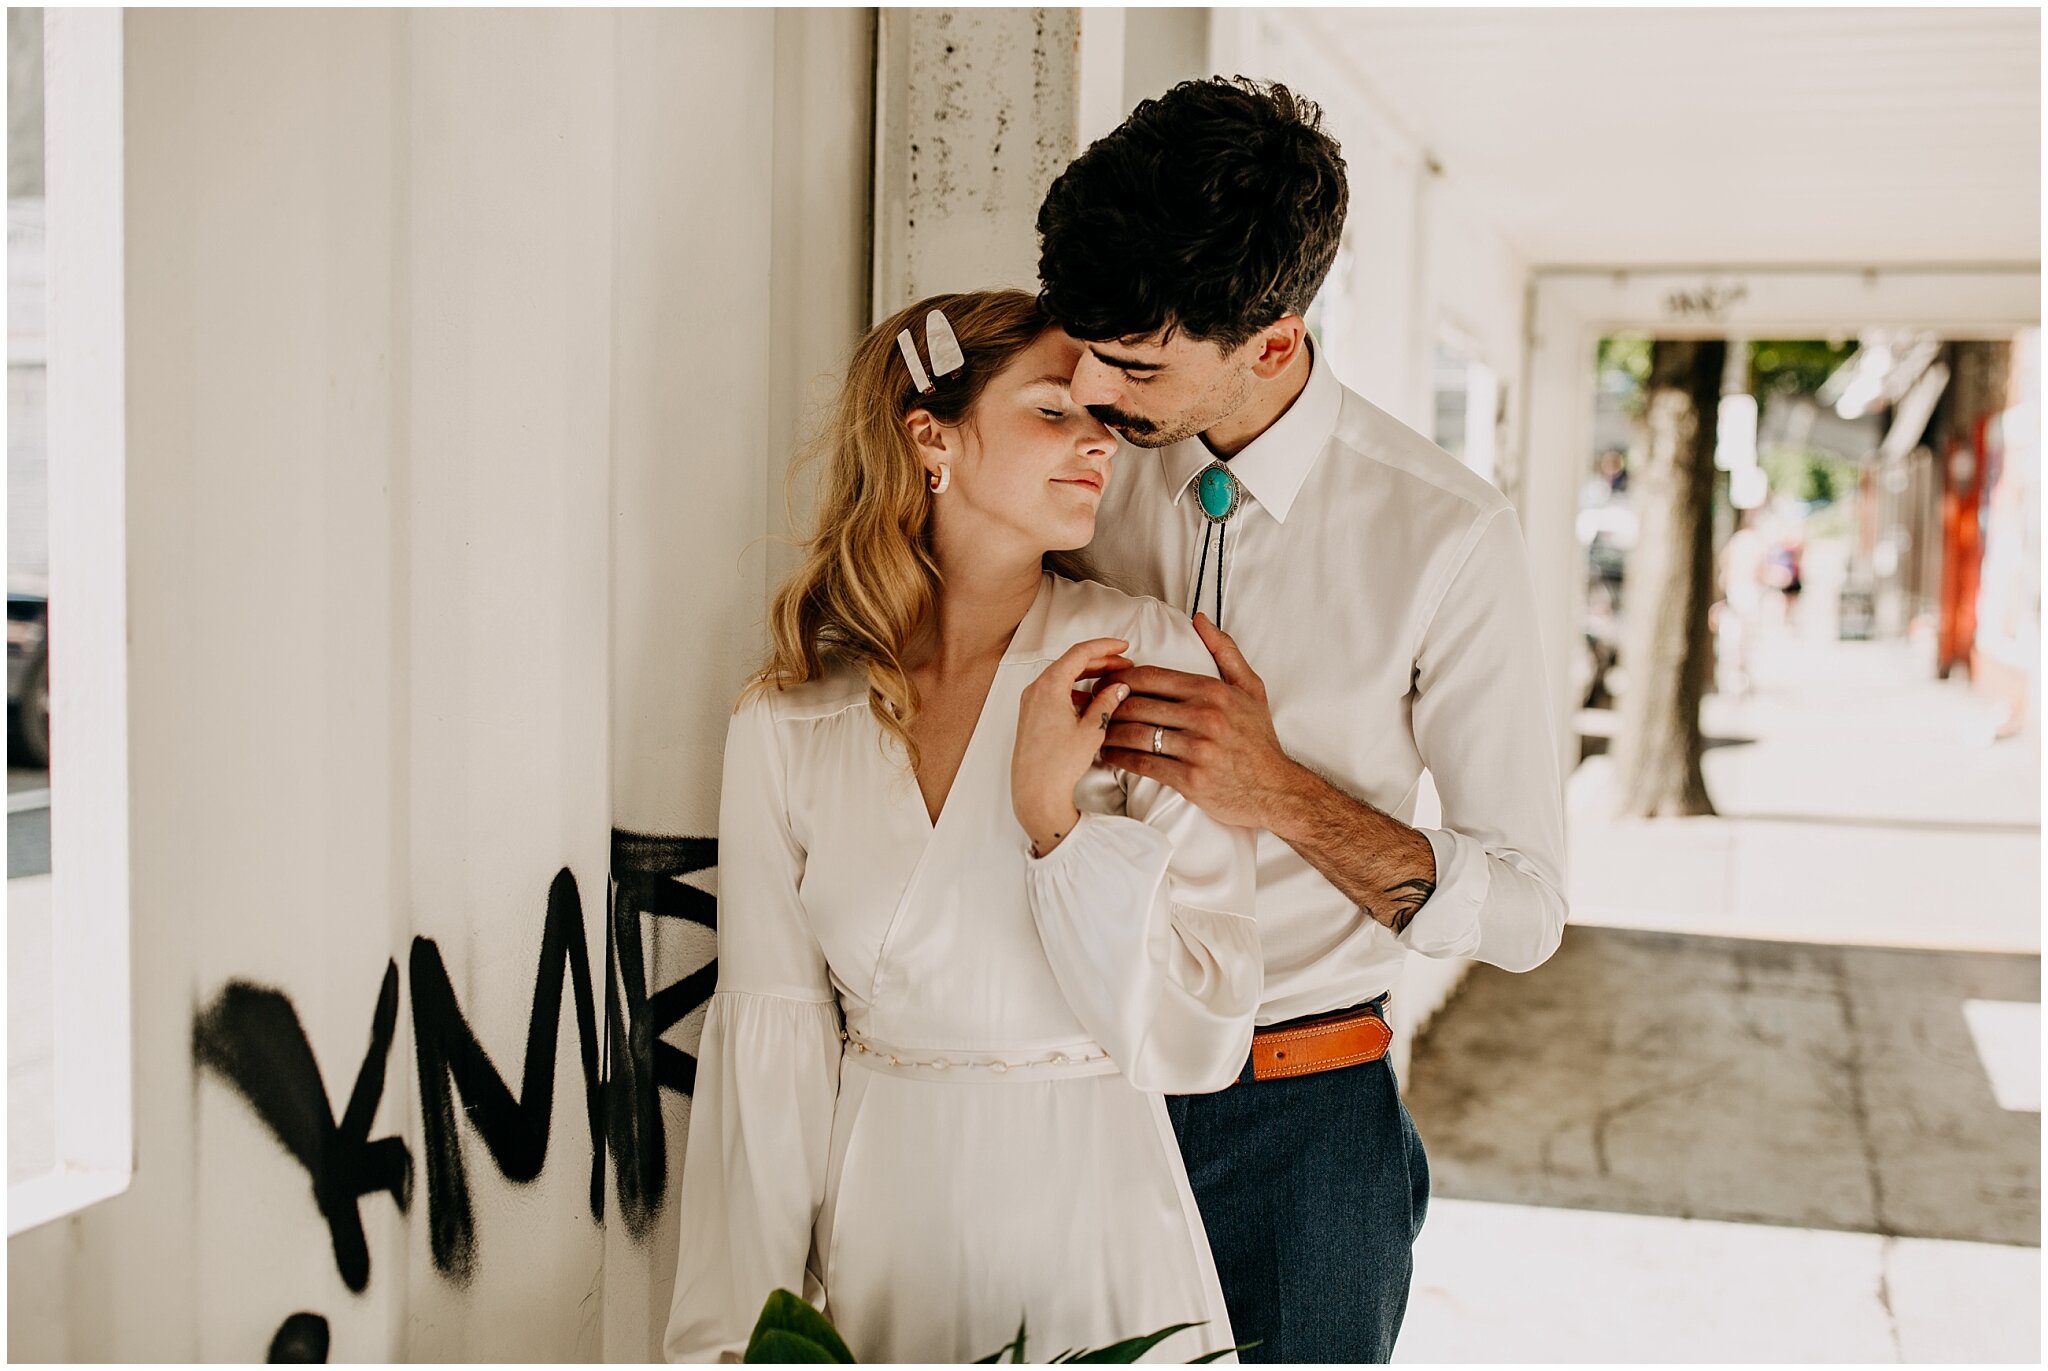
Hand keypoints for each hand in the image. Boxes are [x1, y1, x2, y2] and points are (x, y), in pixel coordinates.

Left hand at [1012, 637, 1133, 853]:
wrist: (1036, 792)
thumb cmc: (1059, 764)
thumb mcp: (1091, 730)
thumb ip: (1107, 702)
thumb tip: (1119, 687)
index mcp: (1049, 686)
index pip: (1080, 653)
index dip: (1105, 647)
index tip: (1123, 646)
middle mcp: (1036, 689)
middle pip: (1070, 663)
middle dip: (1099, 661)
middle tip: (1123, 664)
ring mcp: (1031, 702)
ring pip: (1063, 677)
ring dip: (1087, 676)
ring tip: (1112, 681)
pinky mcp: (1031, 716)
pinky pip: (1055, 692)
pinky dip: (1075, 690)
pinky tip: (1092, 700)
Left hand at [1098, 612, 1303, 829]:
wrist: (1276, 789)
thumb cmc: (1259, 738)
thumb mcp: (1251, 687)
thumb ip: (1224, 650)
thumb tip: (1199, 618)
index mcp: (1212, 691)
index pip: (1151, 677)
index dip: (1120, 678)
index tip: (1105, 682)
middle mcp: (1204, 717)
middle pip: (1137, 704)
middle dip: (1108, 705)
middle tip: (1090, 707)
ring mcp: (1196, 749)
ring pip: (1136, 734)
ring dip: (1109, 733)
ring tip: (1094, 732)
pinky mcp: (1189, 779)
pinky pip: (1143, 764)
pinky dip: (1120, 759)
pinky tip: (1109, 755)